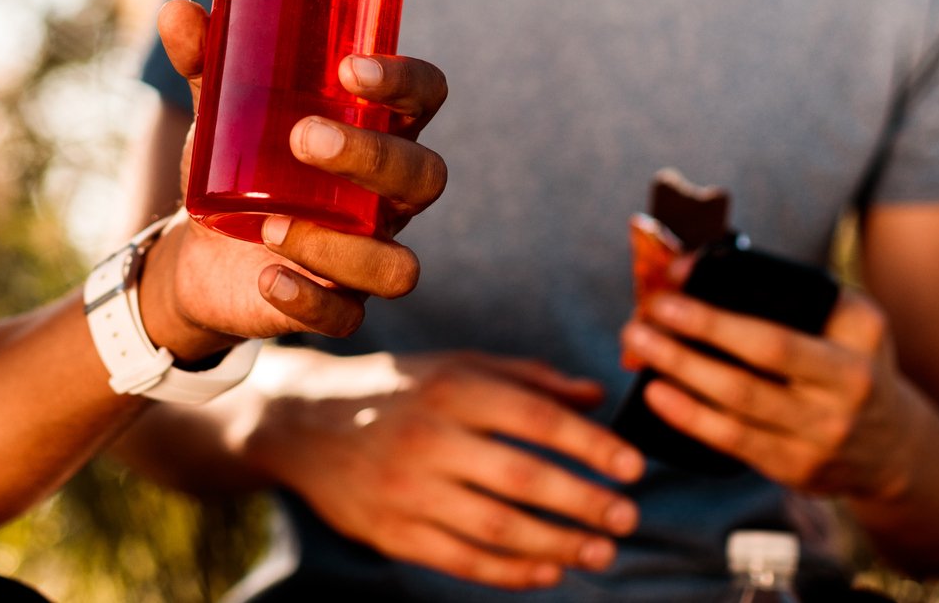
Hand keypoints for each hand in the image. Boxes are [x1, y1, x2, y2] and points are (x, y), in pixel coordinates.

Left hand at [137, 0, 447, 352]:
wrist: (201, 248)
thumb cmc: (239, 161)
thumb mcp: (219, 110)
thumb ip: (205, 63)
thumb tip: (177, 11)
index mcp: (377, 129)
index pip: (425, 96)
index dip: (405, 82)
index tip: (351, 68)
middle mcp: (386, 195)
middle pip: (423, 176)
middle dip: (371, 156)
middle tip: (303, 137)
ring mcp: (367, 254)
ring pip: (399, 265)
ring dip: (343, 246)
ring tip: (273, 224)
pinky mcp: (335, 306)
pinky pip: (346, 318)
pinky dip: (308, 301)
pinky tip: (266, 278)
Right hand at [244, 350, 643, 589]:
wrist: (304, 424)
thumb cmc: (400, 390)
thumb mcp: (458, 366)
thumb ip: (529, 379)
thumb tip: (598, 397)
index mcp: (453, 390)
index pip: (536, 419)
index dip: (590, 445)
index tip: (634, 467)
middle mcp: (430, 438)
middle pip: (521, 478)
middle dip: (583, 501)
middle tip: (628, 517)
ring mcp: (408, 489)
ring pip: (495, 527)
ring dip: (557, 544)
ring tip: (601, 551)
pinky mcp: (392, 532)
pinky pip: (461, 560)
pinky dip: (510, 571)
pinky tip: (549, 572)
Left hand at [622, 285, 922, 498]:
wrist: (894, 448)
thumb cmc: (846, 364)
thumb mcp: (844, 323)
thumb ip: (788, 294)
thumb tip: (692, 267)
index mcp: (860, 334)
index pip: (781, 318)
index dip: (718, 309)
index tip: (671, 278)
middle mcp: (850, 384)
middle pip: (760, 359)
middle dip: (695, 334)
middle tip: (644, 314)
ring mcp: (826, 433)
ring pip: (740, 404)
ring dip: (681, 373)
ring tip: (640, 346)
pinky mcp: (801, 469)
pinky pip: (736, 442)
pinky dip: (692, 419)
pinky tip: (659, 397)